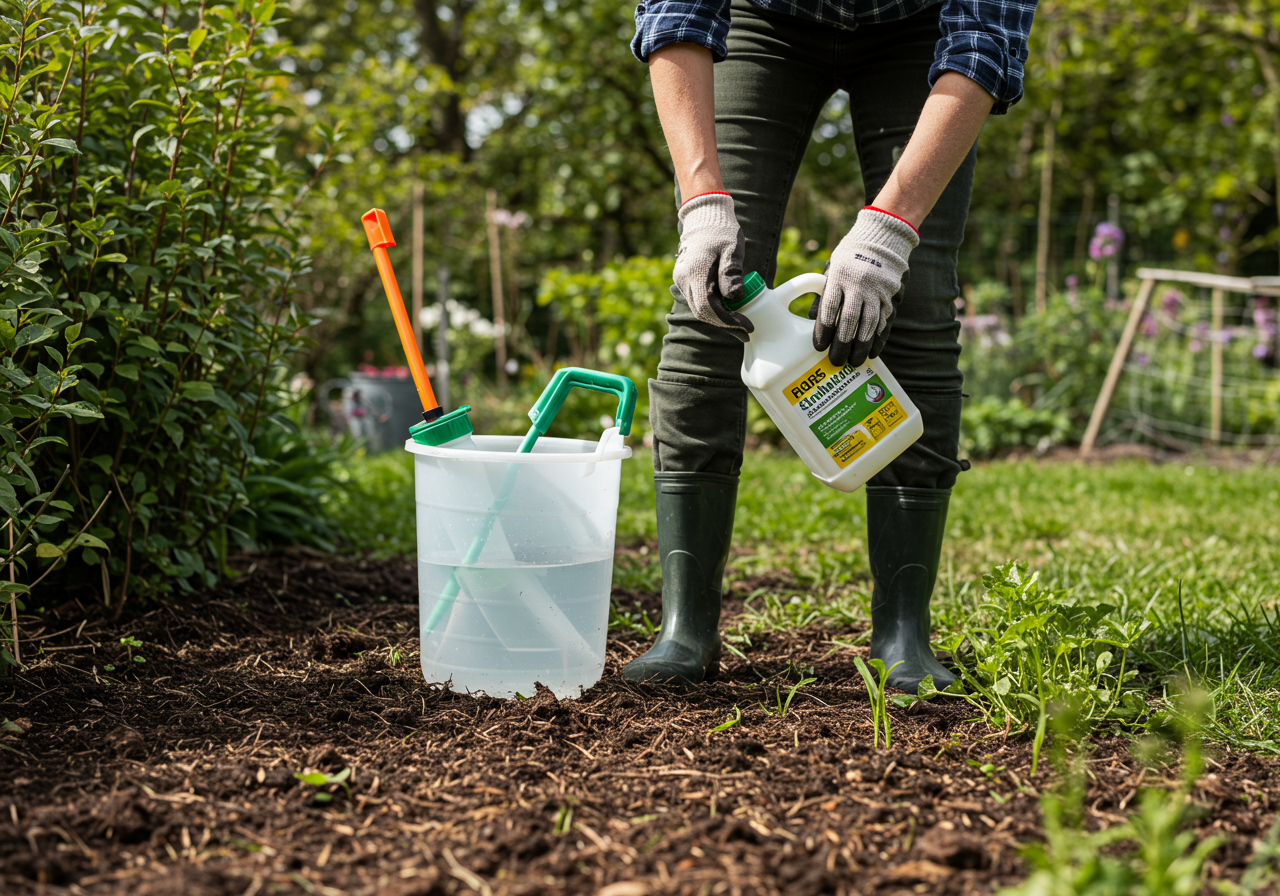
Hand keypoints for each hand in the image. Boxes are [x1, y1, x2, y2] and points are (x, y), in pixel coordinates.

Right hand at [673, 192, 753, 342]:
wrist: (704, 216)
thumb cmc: (721, 230)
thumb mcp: (732, 248)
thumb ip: (731, 273)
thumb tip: (734, 298)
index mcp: (695, 272)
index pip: (708, 307)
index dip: (728, 321)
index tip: (747, 326)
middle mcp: (684, 279)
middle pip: (703, 312)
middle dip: (725, 324)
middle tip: (746, 330)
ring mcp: (681, 280)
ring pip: (699, 309)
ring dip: (719, 318)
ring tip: (740, 323)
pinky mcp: (684, 280)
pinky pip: (698, 300)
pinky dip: (713, 309)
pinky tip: (729, 311)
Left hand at [809, 207, 918, 366]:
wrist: (882, 238)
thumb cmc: (849, 257)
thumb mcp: (831, 269)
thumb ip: (823, 293)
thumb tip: (811, 319)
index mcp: (839, 276)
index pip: (829, 308)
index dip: (824, 330)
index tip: (819, 347)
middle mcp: (859, 284)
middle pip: (849, 319)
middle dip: (842, 344)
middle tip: (836, 362)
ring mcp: (877, 290)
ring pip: (869, 323)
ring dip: (862, 345)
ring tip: (854, 362)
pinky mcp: (891, 295)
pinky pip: (885, 320)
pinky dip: (879, 338)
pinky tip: (874, 352)